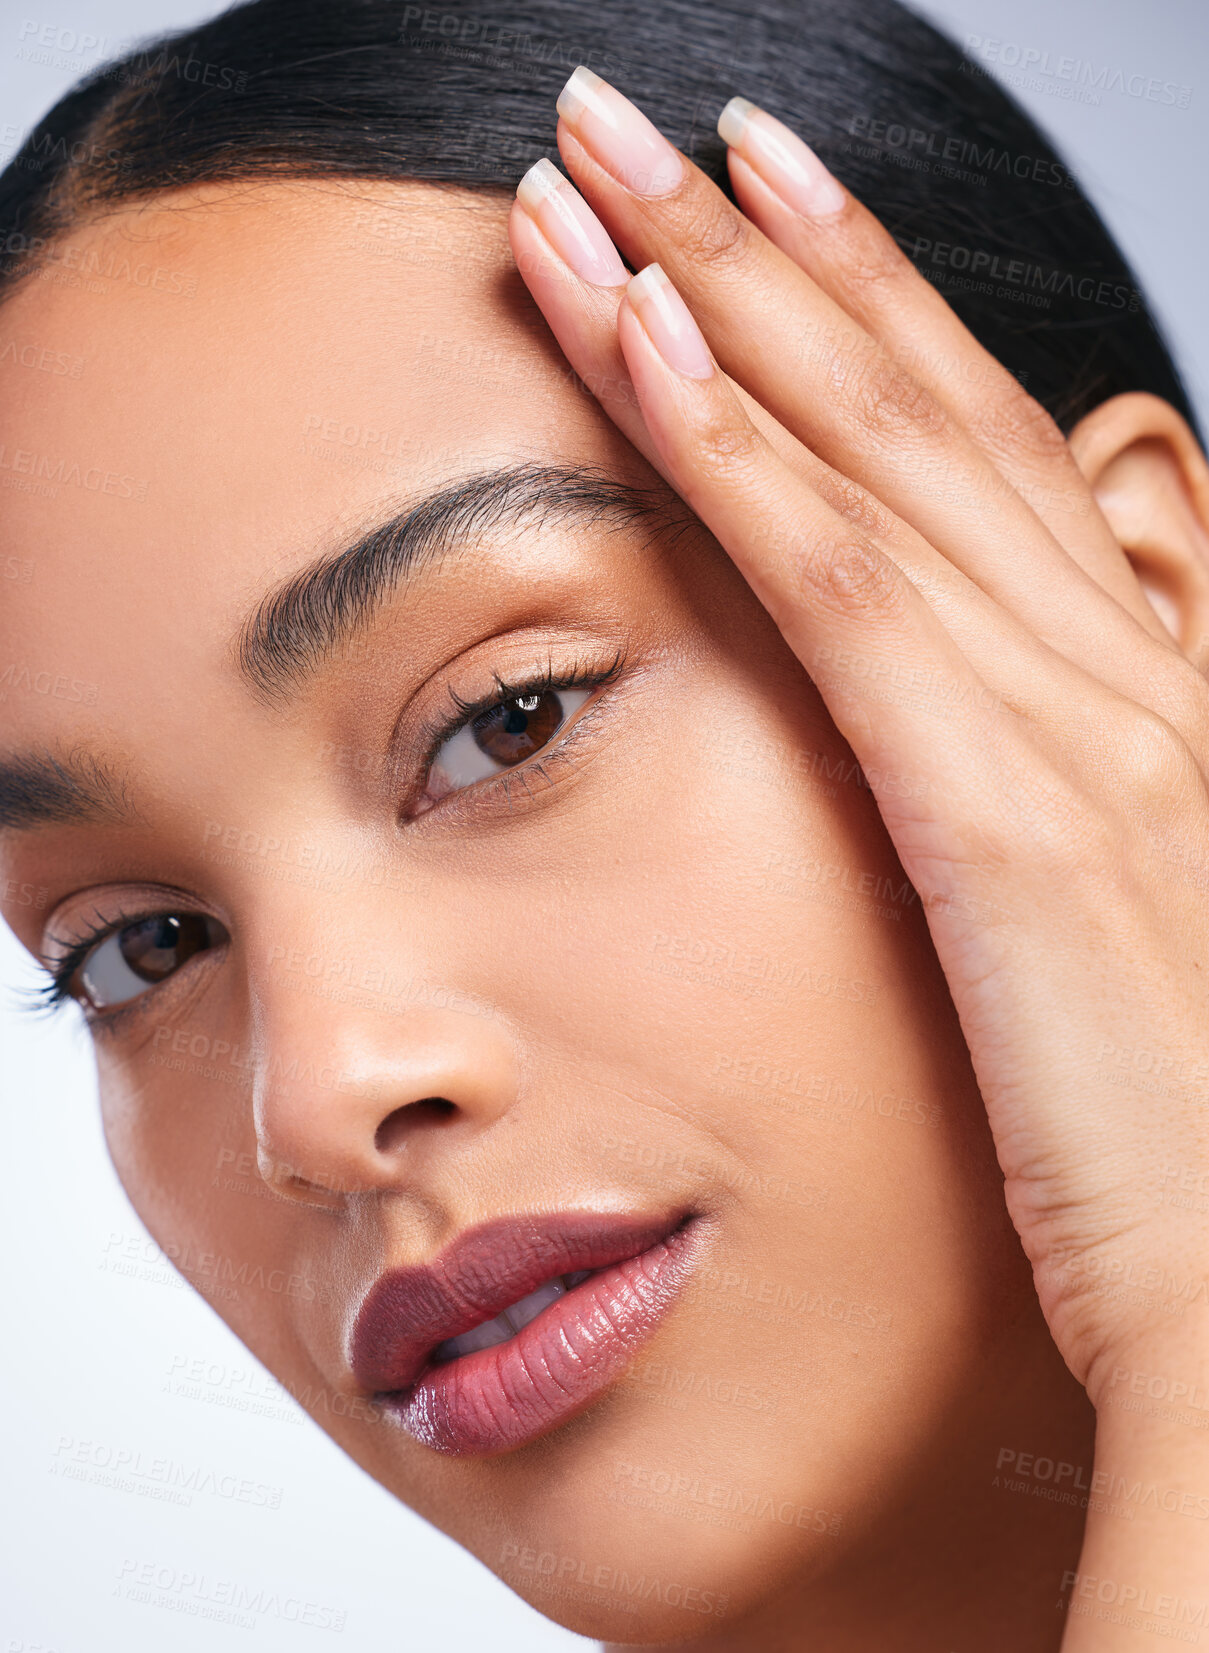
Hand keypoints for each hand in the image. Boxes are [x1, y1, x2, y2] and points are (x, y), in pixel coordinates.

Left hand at [507, 72, 1208, 1409]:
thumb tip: (959, 733)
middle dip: (774, 244)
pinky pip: (837, 589)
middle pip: (922, 405)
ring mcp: (1077, 729)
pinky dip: (732, 452)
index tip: (761, 196)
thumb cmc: (1186, 1146)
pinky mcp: (1005, 819)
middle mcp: (1124, 670)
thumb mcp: (1121, 934)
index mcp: (1147, 696)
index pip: (985, 449)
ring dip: (720, 296)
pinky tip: (632, 340)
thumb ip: (1046, 802)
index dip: (874, 303)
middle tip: (648, 118)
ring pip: (869, 456)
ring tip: (597, 174)